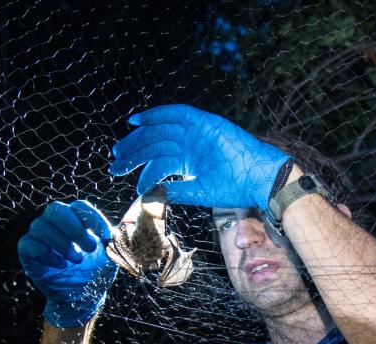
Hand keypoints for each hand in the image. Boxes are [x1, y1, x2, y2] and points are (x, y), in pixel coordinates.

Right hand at [18, 201, 117, 327]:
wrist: (82, 295)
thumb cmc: (96, 270)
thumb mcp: (111, 254)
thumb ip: (116, 239)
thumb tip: (129, 227)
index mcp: (77, 218)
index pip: (80, 206)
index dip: (92, 218)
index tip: (105, 236)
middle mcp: (55, 222)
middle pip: (56, 210)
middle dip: (74, 228)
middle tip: (91, 248)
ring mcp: (39, 235)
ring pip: (40, 226)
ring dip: (62, 244)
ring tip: (77, 260)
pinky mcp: (28, 251)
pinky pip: (29, 244)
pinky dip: (46, 254)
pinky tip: (61, 265)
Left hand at [108, 104, 289, 211]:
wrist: (260, 178)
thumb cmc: (237, 187)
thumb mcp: (200, 192)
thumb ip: (176, 191)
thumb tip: (150, 196)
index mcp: (191, 159)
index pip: (159, 157)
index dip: (139, 163)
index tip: (121, 170)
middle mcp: (192, 143)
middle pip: (155, 142)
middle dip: (133, 151)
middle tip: (115, 162)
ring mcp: (198, 132)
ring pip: (160, 130)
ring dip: (138, 139)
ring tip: (120, 152)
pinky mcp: (205, 122)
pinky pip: (177, 113)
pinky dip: (157, 114)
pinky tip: (137, 122)